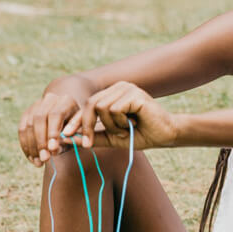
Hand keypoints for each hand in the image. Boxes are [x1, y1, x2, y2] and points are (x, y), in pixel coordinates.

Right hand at [18, 91, 82, 164]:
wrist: (70, 119)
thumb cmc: (78, 128)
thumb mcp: (81, 132)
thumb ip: (72, 136)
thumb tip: (57, 145)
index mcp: (67, 101)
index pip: (56, 114)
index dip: (53, 131)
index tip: (53, 148)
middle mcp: (50, 100)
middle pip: (39, 119)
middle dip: (41, 141)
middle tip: (45, 158)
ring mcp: (36, 105)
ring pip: (29, 125)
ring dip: (32, 146)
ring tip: (39, 162)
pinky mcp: (27, 113)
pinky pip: (22, 130)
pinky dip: (26, 146)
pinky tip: (32, 159)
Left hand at [65, 81, 179, 149]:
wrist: (167, 135)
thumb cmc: (143, 135)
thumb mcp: (113, 138)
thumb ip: (94, 136)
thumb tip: (69, 139)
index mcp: (113, 94)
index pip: (88, 105)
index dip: (76, 121)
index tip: (65, 136)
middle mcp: (119, 87)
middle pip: (91, 104)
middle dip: (86, 125)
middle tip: (91, 143)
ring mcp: (127, 88)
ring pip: (101, 108)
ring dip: (111, 125)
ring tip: (126, 129)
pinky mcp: (134, 94)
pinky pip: (114, 109)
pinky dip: (120, 122)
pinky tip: (133, 124)